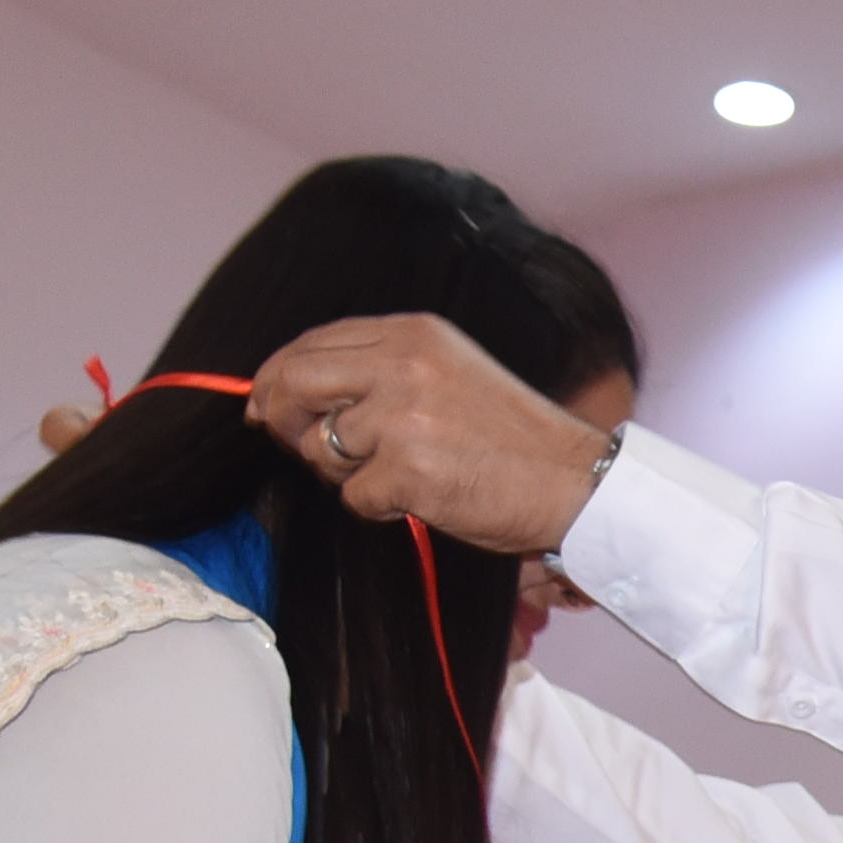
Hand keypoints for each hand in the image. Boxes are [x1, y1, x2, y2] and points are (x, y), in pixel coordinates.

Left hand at [241, 313, 613, 554]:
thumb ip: (383, 371)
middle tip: (295, 443)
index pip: (314, 342)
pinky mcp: (407, 471)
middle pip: (295, 381)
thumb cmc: (515, 439)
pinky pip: (354, 496)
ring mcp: (403, 417)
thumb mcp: (450, 374)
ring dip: (342, 471)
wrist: (575, 482)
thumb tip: (295, 389)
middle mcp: (404, 365)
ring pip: (320, 445)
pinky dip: (379, 507)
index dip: (278, 374)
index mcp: (415, 334)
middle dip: (281, 416)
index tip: (266, 402)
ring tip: (395, 475)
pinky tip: (422, 498)